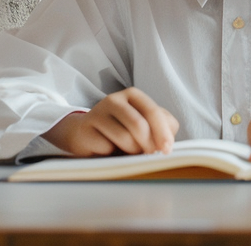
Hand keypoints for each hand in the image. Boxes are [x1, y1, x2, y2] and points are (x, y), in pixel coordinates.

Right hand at [42, 88, 178, 156]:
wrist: (83, 133)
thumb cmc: (120, 129)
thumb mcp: (143, 123)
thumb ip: (160, 127)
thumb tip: (168, 143)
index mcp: (133, 95)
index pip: (153, 112)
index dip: (162, 132)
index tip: (167, 150)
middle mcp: (114, 100)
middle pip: (138, 125)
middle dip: (148, 144)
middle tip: (150, 155)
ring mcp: (97, 113)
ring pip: (124, 138)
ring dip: (132, 151)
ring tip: (129, 151)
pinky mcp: (84, 130)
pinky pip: (106, 148)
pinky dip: (112, 154)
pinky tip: (108, 151)